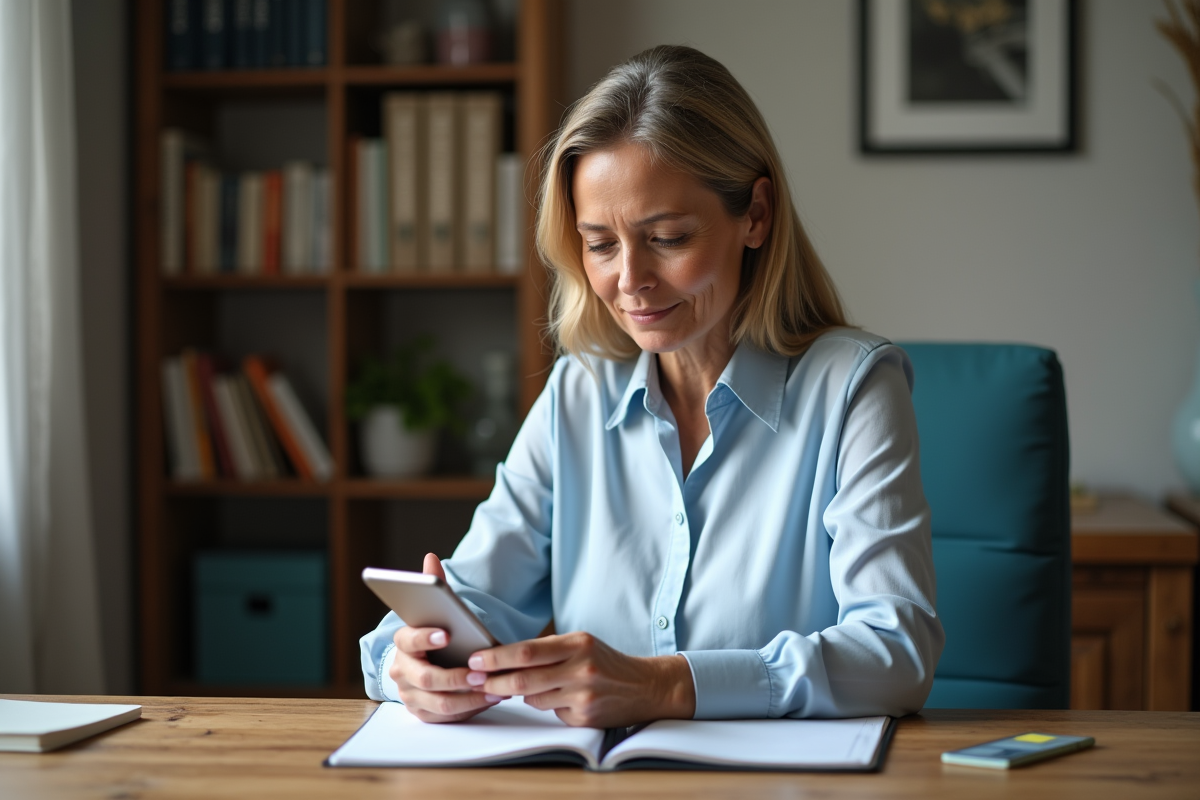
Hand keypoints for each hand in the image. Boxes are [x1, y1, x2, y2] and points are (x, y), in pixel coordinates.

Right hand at [387, 553, 499, 722]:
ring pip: (439, 702)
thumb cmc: (433, 634)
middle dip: (456, 676)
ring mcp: (410, 695)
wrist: (422, 665)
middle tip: (482, 672)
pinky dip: (470, 708)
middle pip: (426, 678)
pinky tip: (490, 697)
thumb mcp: (434, 610)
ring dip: (469, 696)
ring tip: (494, 687)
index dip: (426, 637)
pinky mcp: (423, 713)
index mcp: (402, 643)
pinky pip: (446, 716)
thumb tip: (431, 558)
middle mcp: (401, 671)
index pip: (409, 640)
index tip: (447, 633)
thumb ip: (433, 585)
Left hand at [465, 632, 695, 727]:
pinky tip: (562, 699)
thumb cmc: (605, 662)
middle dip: (493, 681)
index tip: (474, 659)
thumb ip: (547, 650)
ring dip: (521, 694)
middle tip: (473, 680)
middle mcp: (581, 668)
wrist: (645, 686)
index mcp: (578, 644)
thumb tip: (505, 658)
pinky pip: (551, 712)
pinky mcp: (584, 717)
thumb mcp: (581, 644)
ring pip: (533, 698)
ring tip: (526, 686)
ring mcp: (583, 695)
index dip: (496, 657)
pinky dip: (548, 706)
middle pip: (523, 678)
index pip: (526, 651)